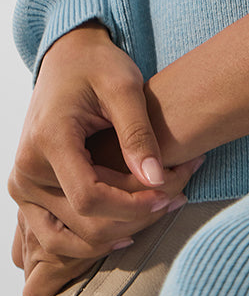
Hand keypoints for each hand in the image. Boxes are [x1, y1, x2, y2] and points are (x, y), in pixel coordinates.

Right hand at [8, 23, 202, 295]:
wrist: (67, 58)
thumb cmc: (97, 65)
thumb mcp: (124, 87)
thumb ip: (138, 133)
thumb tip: (156, 180)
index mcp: (48, 141)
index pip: (89, 198)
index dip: (132, 205)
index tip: (169, 193)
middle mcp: (27, 170)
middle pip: (82, 222)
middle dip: (134, 218)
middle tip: (177, 197)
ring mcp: (23, 186)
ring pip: (69, 237)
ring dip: (115, 233)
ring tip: (158, 210)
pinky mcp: (28, 193)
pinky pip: (57, 233)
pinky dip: (92, 236)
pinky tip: (127, 227)